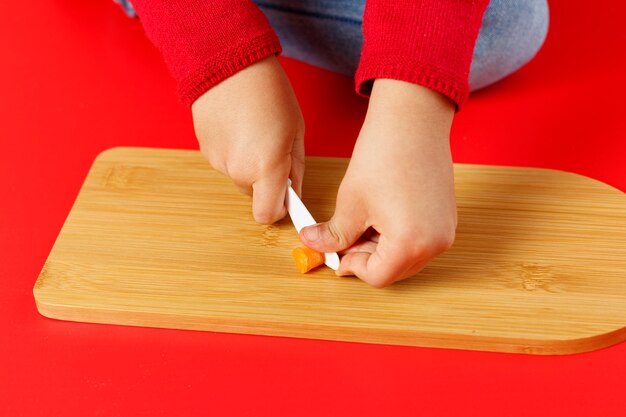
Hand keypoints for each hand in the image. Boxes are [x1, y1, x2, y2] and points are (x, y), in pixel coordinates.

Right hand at [191, 56, 304, 223]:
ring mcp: (218, 161)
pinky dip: (232, 151)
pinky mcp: (204, 150)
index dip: (279, 209)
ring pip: (238, 177)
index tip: (287, 196)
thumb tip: (294, 193)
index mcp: (266, 167)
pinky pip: (224, 162)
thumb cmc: (269, 92)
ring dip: (248, 164)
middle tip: (273, 149)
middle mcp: (238, 170)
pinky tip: (238, 127)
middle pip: (254, 194)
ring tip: (254, 131)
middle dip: (265, 181)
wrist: (228, 64)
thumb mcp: (296, 131)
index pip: (268, 214)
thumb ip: (296, 169)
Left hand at [300, 79, 456, 286]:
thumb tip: (314, 245)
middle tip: (343, 239)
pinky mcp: (447, 217)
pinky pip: (419, 241)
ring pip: (406, 257)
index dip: (351, 266)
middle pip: (394, 270)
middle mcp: (435, 243)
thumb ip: (334, 235)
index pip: (377, 276)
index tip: (335, 254)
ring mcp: (445, 230)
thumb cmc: (384, 155)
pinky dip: (397, 237)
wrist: (413, 119)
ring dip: (380, 248)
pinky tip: (379, 215)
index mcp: (410, 243)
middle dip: (365, 258)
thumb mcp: (351, 203)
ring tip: (361, 222)